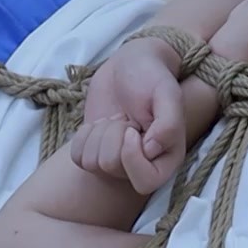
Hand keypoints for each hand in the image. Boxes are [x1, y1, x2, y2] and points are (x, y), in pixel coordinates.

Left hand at [72, 38, 185, 193]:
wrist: (128, 64)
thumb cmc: (152, 77)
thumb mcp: (167, 93)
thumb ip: (169, 124)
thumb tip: (151, 150)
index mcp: (167, 158)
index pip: (145, 182)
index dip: (131, 156)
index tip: (131, 128)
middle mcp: (142, 165)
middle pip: (111, 166)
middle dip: (112, 134)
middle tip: (126, 117)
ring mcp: (116, 161)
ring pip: (92, 162)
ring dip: (100, 132)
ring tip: (117, 118)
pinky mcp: (94, 152)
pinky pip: (78, 157)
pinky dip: (83, 136)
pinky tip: (101, 123)